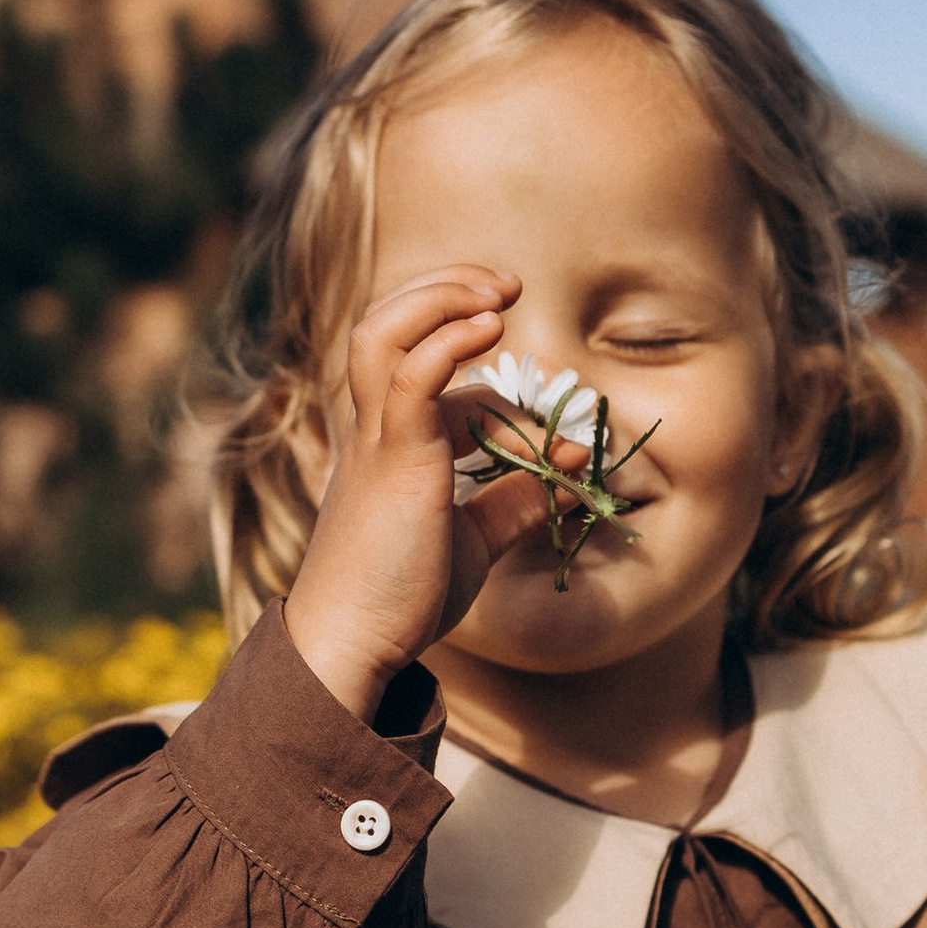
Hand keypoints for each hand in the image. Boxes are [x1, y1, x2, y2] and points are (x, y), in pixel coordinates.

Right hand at [282, 269, 553, 722]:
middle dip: (445, 290)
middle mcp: (373, 427)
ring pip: (383, 332)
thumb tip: (572, 462)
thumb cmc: (404, 594)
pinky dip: (447, 338)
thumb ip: (518, 500)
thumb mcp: (476, 541)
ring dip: (440, 298)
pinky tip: (489, 326)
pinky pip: (410, 375)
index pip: (420, 363)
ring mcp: (377, 438)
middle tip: (508, 287)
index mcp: (387, 440)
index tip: (539, 385)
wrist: (353, 640)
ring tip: (497, 293)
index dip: (480, 361)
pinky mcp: (394, 457)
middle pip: (385, 322)